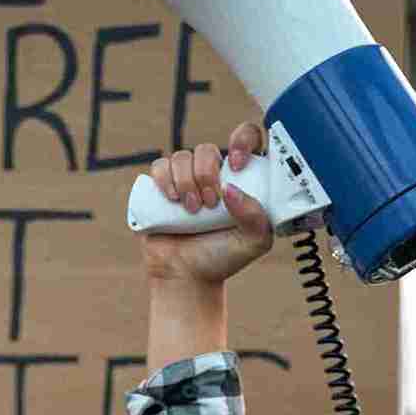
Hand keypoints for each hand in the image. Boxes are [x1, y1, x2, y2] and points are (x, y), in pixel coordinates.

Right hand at [140, 121, 274, 285]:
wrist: (187, 276)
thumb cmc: (223, 257)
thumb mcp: (254, 242)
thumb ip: (256, 217)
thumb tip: (231, 189)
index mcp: (241, 179)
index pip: (246, 138)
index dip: (242, 141)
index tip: (236, 165)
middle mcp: (213, 174)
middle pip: (207, 150)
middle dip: (206, 174)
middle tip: (210, 203)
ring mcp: (186, 178)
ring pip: (181, 157)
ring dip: (186, 182)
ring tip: (192, 210)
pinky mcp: (162, 186)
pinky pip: (159, 166)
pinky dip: (164, 178)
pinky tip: (172, 198)